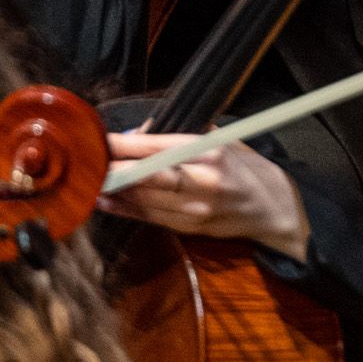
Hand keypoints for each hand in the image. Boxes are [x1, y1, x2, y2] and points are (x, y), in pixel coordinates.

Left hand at [100, 131, 311, 262]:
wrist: (275, 208)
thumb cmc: (249, 169)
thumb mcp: (225, 142)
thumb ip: (185, 136)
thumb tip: (141, 133)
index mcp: (210, 153)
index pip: (155, 147)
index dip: (122, 144)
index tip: (98, 139)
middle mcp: (202, 180)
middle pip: (143, 175)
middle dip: (112, 169)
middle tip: (87, 162)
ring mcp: (195, 207)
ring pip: (142, 199)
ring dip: (112, 191)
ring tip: (89, 182)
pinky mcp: (190, 227)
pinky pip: (149, 217)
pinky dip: (124, 209)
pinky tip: (106, 201)